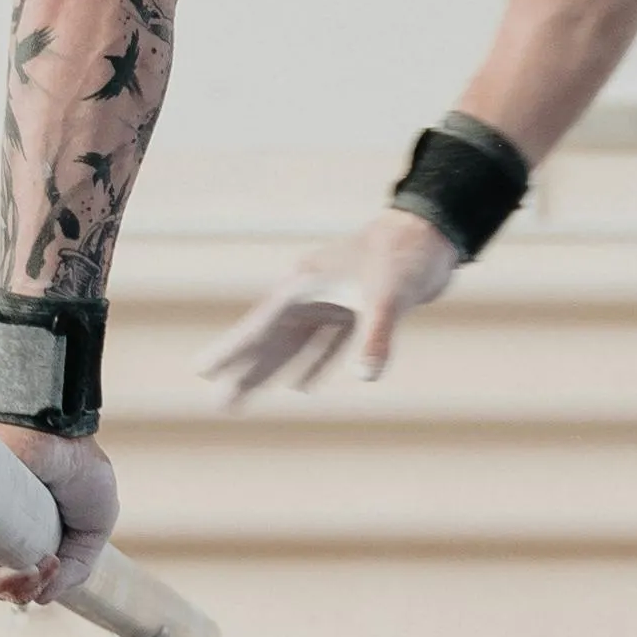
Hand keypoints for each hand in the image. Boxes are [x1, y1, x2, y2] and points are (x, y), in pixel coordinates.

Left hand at [0, 421, 120, 607]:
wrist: (56, 437)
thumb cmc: (78, 468)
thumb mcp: (94, 527)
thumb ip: (77, 567)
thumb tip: (42, 599)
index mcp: (24, 532)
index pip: (19, 577)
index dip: (35, 586)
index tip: (53, 571)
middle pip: (1, 584)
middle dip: (27, 590)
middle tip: (49, 568)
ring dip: (21, 586)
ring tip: (45, 565)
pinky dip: (5, 577)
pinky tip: (34, 564)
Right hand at [198, 206, 461, 404]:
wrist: (434, 233)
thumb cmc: (406, 255)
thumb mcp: (390, 296)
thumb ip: (376, 336)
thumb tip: (366, 376)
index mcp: (305, 284)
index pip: (261, 324)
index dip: (233, 350)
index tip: (202, 370)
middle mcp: (312, 293)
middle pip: (271, 340)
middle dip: (246, 372)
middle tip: (220, 403)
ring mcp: (333, 300)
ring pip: (295, 344)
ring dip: (273, 372)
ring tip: (246, 398)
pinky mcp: (356, 307)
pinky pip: (327, 343)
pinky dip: (314, 364)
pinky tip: (302, 388)